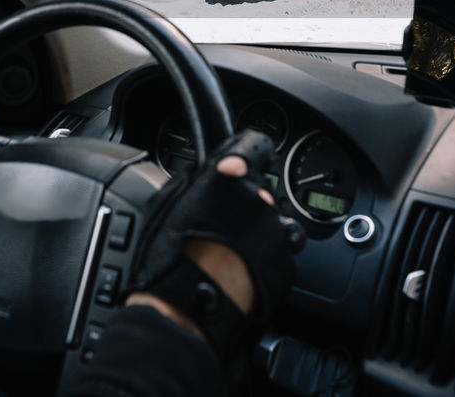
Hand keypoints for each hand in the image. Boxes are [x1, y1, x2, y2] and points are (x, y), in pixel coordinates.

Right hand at [127, 130, 303, 362]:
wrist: (191, 307)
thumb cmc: (172, 258)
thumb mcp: (168, 204)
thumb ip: (194, 178)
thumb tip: (207, 170)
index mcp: (230, 178)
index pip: (254, 147)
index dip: (246, 155)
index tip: (241, 163)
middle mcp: (260, 199)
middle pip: (259, 190)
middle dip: (244, 202)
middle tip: (219, 225)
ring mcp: (277, 232)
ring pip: (271, 222)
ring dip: (255, 231)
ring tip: (229, 252)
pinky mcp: (286, 263)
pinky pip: (278, 252)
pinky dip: (264, 259)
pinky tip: (240, 270)